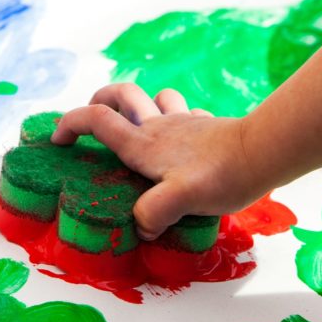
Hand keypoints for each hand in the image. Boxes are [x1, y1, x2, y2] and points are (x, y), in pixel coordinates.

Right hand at [51, 83, 266, 240]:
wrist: (263, 153)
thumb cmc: (219, 176)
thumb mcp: (180, 201)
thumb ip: (153, 214)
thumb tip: (141, 227)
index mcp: (141, 144)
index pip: (96, 120)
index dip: (70, 124)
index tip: (57, 140)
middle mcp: (156, 128)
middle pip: (120, 94)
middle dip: (99, 99)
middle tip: (92, 118)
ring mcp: (181, 122)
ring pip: (153, 97)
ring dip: (138, 103)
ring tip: (134, 122)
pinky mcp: (204, 125)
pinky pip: (183, 112)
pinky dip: (174, 116)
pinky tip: (180, 134)